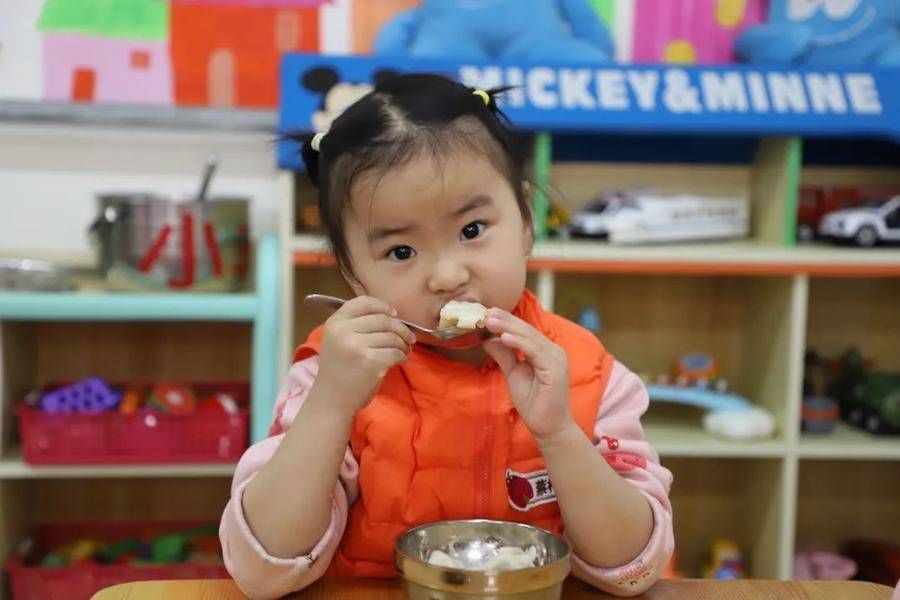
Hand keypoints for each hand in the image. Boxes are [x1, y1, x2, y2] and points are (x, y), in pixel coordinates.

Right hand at [315, 296, 416, 415]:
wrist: (332, 400)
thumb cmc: (339, 370)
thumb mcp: (338, 340)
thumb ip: (356, 325)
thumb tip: (391, 315)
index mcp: (335, 323)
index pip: (363, 302)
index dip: (382, 306)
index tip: (394, 314)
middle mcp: (344, 331)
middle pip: (383, 319)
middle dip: (400, 328)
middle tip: (408, 338)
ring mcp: (357, 346)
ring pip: (392, 337)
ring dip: (403, 344)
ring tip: (404, 351)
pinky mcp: (371, 361)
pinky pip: (395, 352)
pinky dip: (402, 356)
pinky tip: (400, 360)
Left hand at [482, 308, 573, 441]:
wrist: (548, 427)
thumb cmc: (533, 402)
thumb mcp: (513, 373)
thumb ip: (504, 355)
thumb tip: (488, 338)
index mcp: (545, 350)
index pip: (524, 331)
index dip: (506, 321)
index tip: (486, 313)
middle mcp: (553, 350)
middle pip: (527, 330)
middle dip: (505, 320)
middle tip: (485, 312)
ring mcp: (556, 358)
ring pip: (530, 337)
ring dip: (508, 328)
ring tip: (490, 321)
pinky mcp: (555, 369)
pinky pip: (535, 351)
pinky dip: (519, 343)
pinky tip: (503, 337)